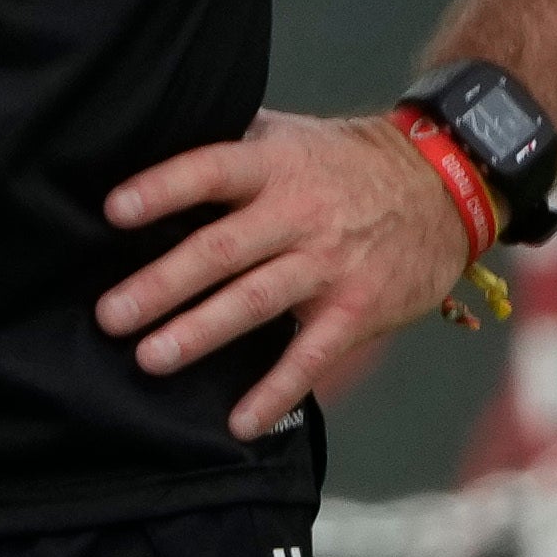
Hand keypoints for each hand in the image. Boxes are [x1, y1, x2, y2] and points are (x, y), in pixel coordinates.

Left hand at [95, 106, 482, 442]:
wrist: (446, 182)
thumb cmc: (345, 162)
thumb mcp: (290, 134)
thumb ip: (230, 145)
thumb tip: (150, 146)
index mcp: (275, 165)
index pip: (211, 171)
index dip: (164, 189)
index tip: (115, 211)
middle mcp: (299, 214)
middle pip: (223, 249)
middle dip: (163, 283)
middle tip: (111, 314)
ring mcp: (328, 265)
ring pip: (256, 302)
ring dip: (200, 332)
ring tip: (150, 357)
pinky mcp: (356, 309)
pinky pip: (311, 356)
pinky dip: (276, 391)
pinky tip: (239, 421)